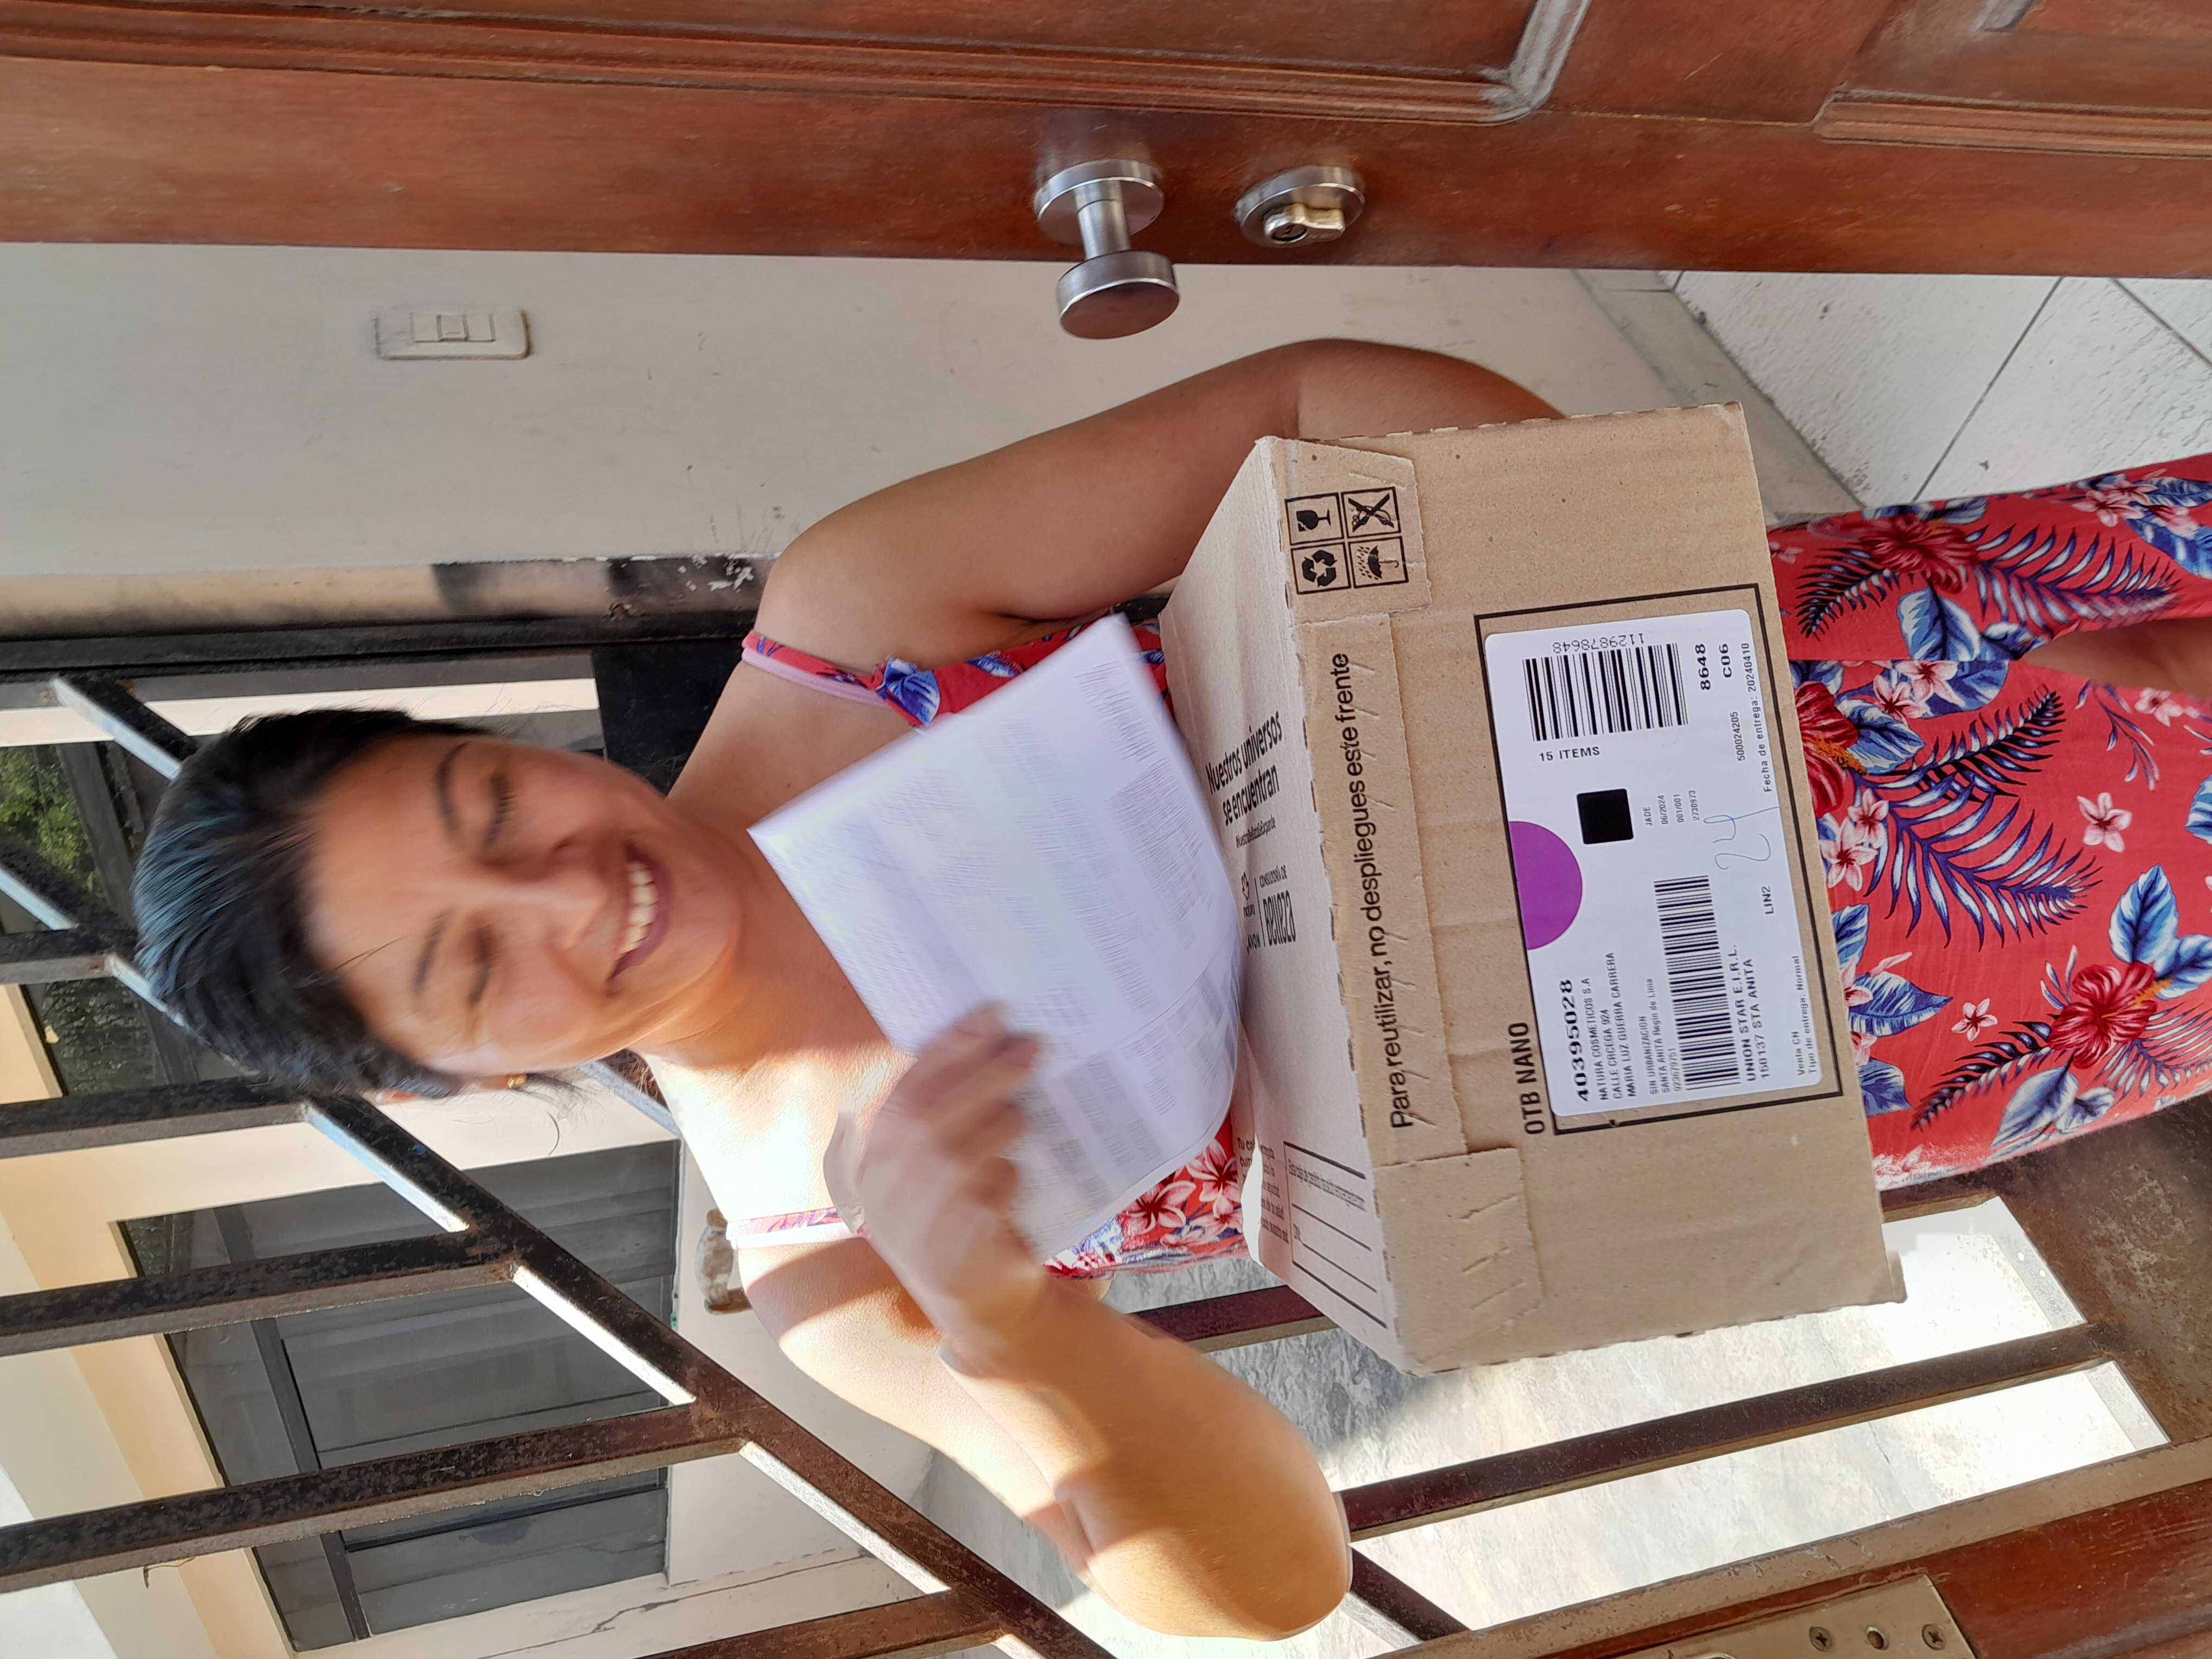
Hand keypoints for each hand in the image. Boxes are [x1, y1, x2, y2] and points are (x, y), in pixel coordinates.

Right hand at [824, 1006, 1048, 1353]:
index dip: (950, 1049)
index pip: (908, 1092)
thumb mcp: (939, 1168)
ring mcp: (915, 1230)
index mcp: (874, 1166)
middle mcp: (884, 1197)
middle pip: (931, 1117)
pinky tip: (1015, 1179)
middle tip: (1031, 1045)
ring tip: (1023, 1114)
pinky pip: (985, 1198)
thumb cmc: (963, 1218)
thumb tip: (991, 1038)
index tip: (991, 1013)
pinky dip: (1006, 1180)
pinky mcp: (955, 1256)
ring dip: (999, 1124)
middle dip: (984, 1073)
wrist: (984, 1307)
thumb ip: (947, 1115)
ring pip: (957, 1156)